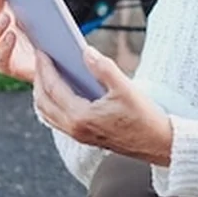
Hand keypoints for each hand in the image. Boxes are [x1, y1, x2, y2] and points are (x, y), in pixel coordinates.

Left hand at [33, 46, 174, 166]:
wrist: (159, 145)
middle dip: (38, 78)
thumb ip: (103, 68)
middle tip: (41, 58)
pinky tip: (59, 90)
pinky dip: (51, 103)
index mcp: (81, 117)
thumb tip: (85, 52)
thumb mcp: (126, 88)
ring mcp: (78, 135)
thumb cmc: (145, 119)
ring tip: (46, 72)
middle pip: (43, 101)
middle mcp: (75, 129)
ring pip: (47, 113)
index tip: (41, 51)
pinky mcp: (84, 137)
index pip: (52, 88)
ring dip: (42, 92)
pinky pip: (56, 119)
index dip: (44, 68)